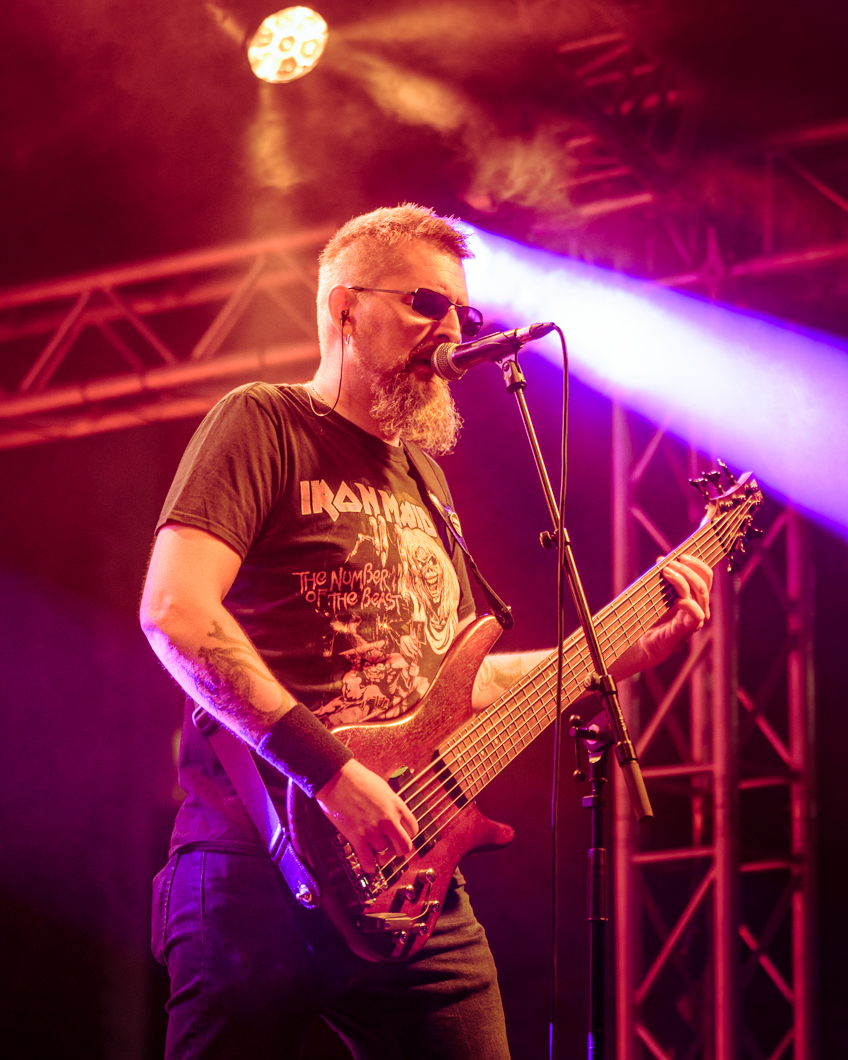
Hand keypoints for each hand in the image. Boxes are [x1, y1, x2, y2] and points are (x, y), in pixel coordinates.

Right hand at [315, 759, 417, 873]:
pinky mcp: (357, 836)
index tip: (399, 837)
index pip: (413, 829)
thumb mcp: (382, 788)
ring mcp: (373, 829)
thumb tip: (394, 813)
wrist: (336, 777)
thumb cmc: (356, 778)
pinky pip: (368, 861)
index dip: (407, 835)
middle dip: (398, 851)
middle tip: (390, 850)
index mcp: (397, 805)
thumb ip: (391, 803)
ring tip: (374, 854)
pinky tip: (368, 865)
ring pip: (385, 855)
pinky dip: (369, 867)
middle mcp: (389, 819)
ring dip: (380, 857)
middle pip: (404, 847)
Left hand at [612, 553, 712, 678]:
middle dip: (688, 569)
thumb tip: (661, 560)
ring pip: (700, 595)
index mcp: (694, 598)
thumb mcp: (657, 595)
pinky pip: (695, 615)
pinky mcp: (684, 630)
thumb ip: (663, 579)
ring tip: (666, 572)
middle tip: (670, 563)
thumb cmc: (649, 619)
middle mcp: (698, 609)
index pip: (705, 577)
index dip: (696, 564)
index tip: (681, 555)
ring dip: (683, 580)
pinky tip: (677, 599)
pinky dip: (688, 604)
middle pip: (704, 583)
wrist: (640, 644)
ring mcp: (693, 620)